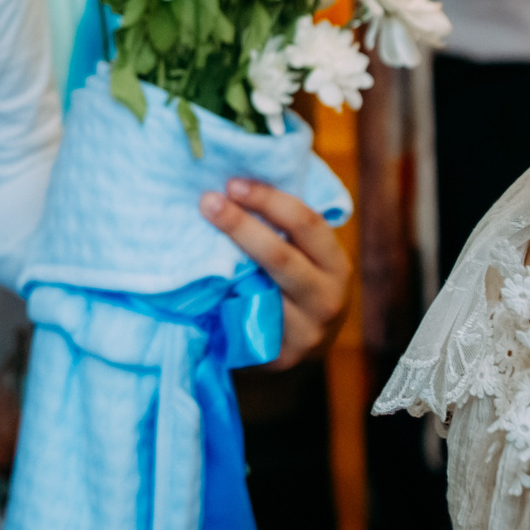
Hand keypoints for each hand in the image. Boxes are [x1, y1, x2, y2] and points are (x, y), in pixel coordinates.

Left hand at [201, 178, 351, 369]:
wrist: (297, 348)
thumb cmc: (295, 286)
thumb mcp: (306, 258)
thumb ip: (287, 226)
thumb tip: (242, 172)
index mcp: (335, 265)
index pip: (308, 224)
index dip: (270, 200)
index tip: (233, 183)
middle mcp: (326, 299)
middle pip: (281, 258)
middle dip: (241, 226)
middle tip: (208, 201)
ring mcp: (303, 332)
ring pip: (260, 293)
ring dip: (223, 262)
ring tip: (195, 234)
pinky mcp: (277, 356)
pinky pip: (244, 321)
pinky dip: (219, 298)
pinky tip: (196, 278)